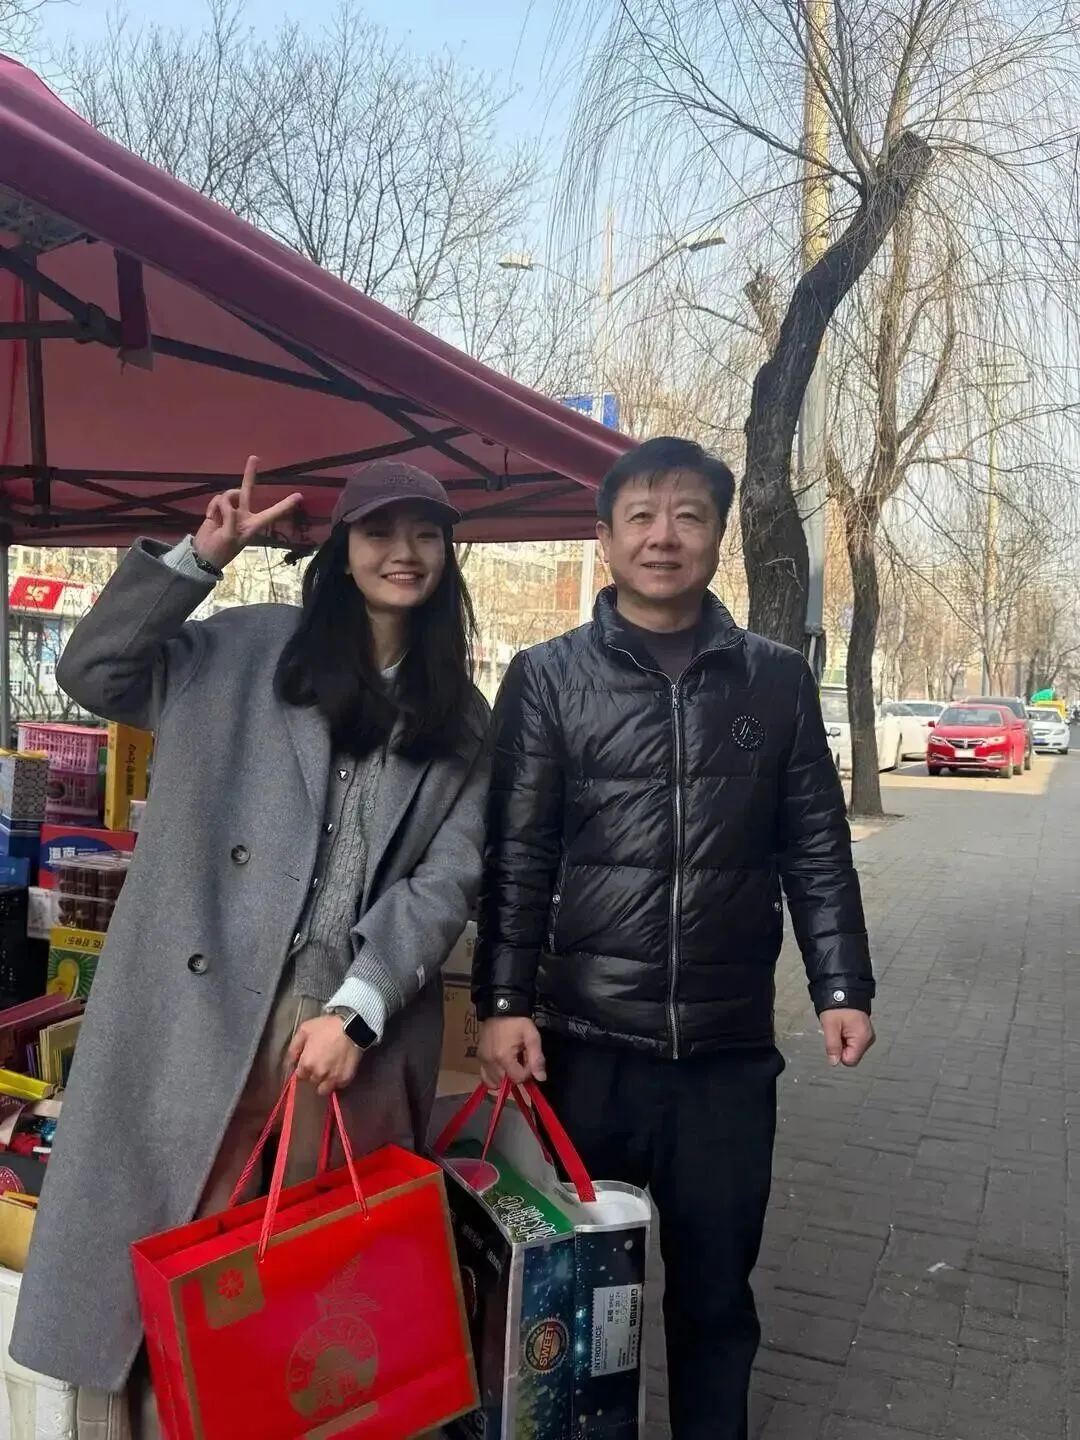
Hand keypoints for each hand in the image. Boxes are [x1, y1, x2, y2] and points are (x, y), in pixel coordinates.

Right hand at [193, 456, 302, 570]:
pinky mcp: (218, 510)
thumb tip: (227, 503)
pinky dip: (212, 507)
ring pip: (229, 494)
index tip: (299, 496)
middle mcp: (244, 515)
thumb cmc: (221, 550)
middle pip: (248, 491)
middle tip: (254, 457)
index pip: (272, 513)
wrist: (203, 555)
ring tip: (215, 518)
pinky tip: (210, 518)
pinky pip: (217, 500)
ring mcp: (231, 511)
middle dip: (250, 474)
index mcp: (253, 525)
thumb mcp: (229, 537)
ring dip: (221, 503)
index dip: (284, 505)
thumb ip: (231, 517)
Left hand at [288, 1016, 362, 1097]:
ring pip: (324, 1089)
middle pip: (312, 1081)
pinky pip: (338, 1085)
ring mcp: (333, 1078)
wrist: (353, 1027)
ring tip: (328, 1071)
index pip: (300, 1076)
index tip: (308, 1063)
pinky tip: (339, 1069)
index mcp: (306, 1064)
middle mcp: (318, 1074)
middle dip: (314, 1074)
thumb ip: (294, 1048)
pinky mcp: (345, 1079)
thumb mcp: (304, 1030)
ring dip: (324, 1082)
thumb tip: (290, 1062)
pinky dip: (337, 1080)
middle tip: (320, 1063)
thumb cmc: (327, 1027)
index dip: (303, 1069)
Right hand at [478, 1017, 546, 1088]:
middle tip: (521, 1058)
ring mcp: (482, 1060)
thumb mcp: (532, 1037)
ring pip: (495, 1082)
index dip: (527, 1072)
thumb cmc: (518, 1021)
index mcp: (504, 1057)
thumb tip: (540, 1078)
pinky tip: (501, 1069)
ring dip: (506, 1077)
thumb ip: (537, 1058)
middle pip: (506, 1082)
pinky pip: (485, 1077)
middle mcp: (490, 1061)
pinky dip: (493, 1078)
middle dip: (517, 1074)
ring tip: (512, 1062)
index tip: (529, 1059)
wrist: (500, 1007)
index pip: (518, 1078)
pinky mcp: (479, 1057)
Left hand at [820, 1008, 875, 1067]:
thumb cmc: (837, 1006)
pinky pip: (854, 1041)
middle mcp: (868, 1038)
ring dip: (843, 1041)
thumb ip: (832, 1046)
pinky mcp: (864, 1032)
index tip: (835, 1039)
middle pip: (852, 1055)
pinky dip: (846, 1036)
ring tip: (840, 1027)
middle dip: (841, 1046)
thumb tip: (834, 1062)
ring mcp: (867, 1035)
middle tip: (837, 1031)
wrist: (843, 991)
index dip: (839, 1053)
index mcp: (862, 1038)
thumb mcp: (830, 1026)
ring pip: (852, 1049)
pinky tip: (843, 1026)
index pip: (850, 1060)